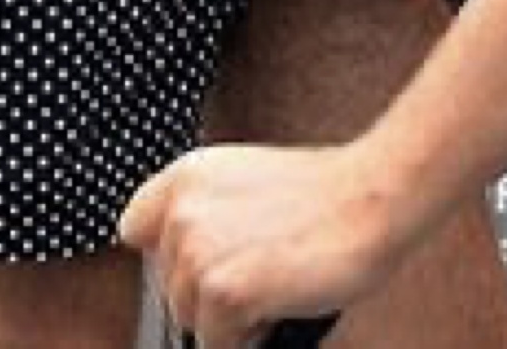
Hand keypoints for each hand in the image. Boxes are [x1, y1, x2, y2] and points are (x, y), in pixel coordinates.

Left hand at [120, 141, 376, 347]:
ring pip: (190, 318)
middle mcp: (183, 209)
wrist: (370, 198)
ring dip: (229, 315)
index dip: (170, 256)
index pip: (136, 229)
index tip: (201, 264)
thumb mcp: (246, 181)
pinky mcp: (222, 290)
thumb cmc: (324, 196)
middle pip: (169, 285)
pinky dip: (247, 337)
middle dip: (209, 291)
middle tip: (260, 270)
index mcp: (188, 174)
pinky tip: (278, 302)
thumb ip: (207, 210)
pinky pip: (216, 343)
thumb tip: (188, 261)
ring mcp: (198, 250)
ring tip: (272, 282)